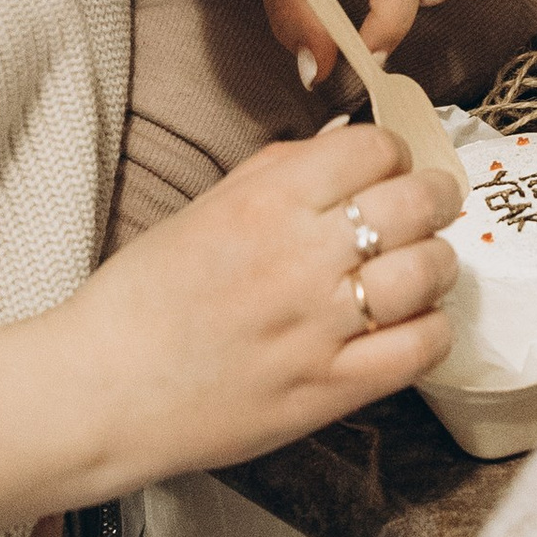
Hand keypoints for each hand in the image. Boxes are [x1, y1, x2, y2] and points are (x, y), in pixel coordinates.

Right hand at [63, 125, 462, 481]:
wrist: (98, 392)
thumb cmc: (143, 301)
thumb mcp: (204, 210)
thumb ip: (278, 172)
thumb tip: (346, 145)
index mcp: (265, 204)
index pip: (375, 150)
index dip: (395, 155)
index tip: (390, 169)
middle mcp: (300, 257)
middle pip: (417, 203)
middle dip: (435, 197)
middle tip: (429, 208)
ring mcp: (320, 326)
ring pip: (430, 270)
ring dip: (437, 262)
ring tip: (421, 267)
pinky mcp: (329, 389)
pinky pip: (421, 347)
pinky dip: (432, 328)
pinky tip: (413, 322)